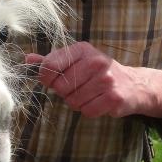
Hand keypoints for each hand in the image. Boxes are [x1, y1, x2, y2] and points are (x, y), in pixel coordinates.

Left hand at [25, 42, 146, 118]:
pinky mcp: (114, 97)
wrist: (132, 84)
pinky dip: (90, 110)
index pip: (50, 66)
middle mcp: (96, 62)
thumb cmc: (97, 72)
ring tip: (90, 94)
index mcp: (82, 49)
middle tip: (78, 88)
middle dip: (65, 93)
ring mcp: (107, 80)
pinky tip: (98, 102)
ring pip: (73, 101)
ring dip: (78, 103)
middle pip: (60, 87)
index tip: (53, 81)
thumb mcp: (76, 60)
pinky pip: (88, 111)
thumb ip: (52, 61)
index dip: (47, 78)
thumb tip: (28, 59)